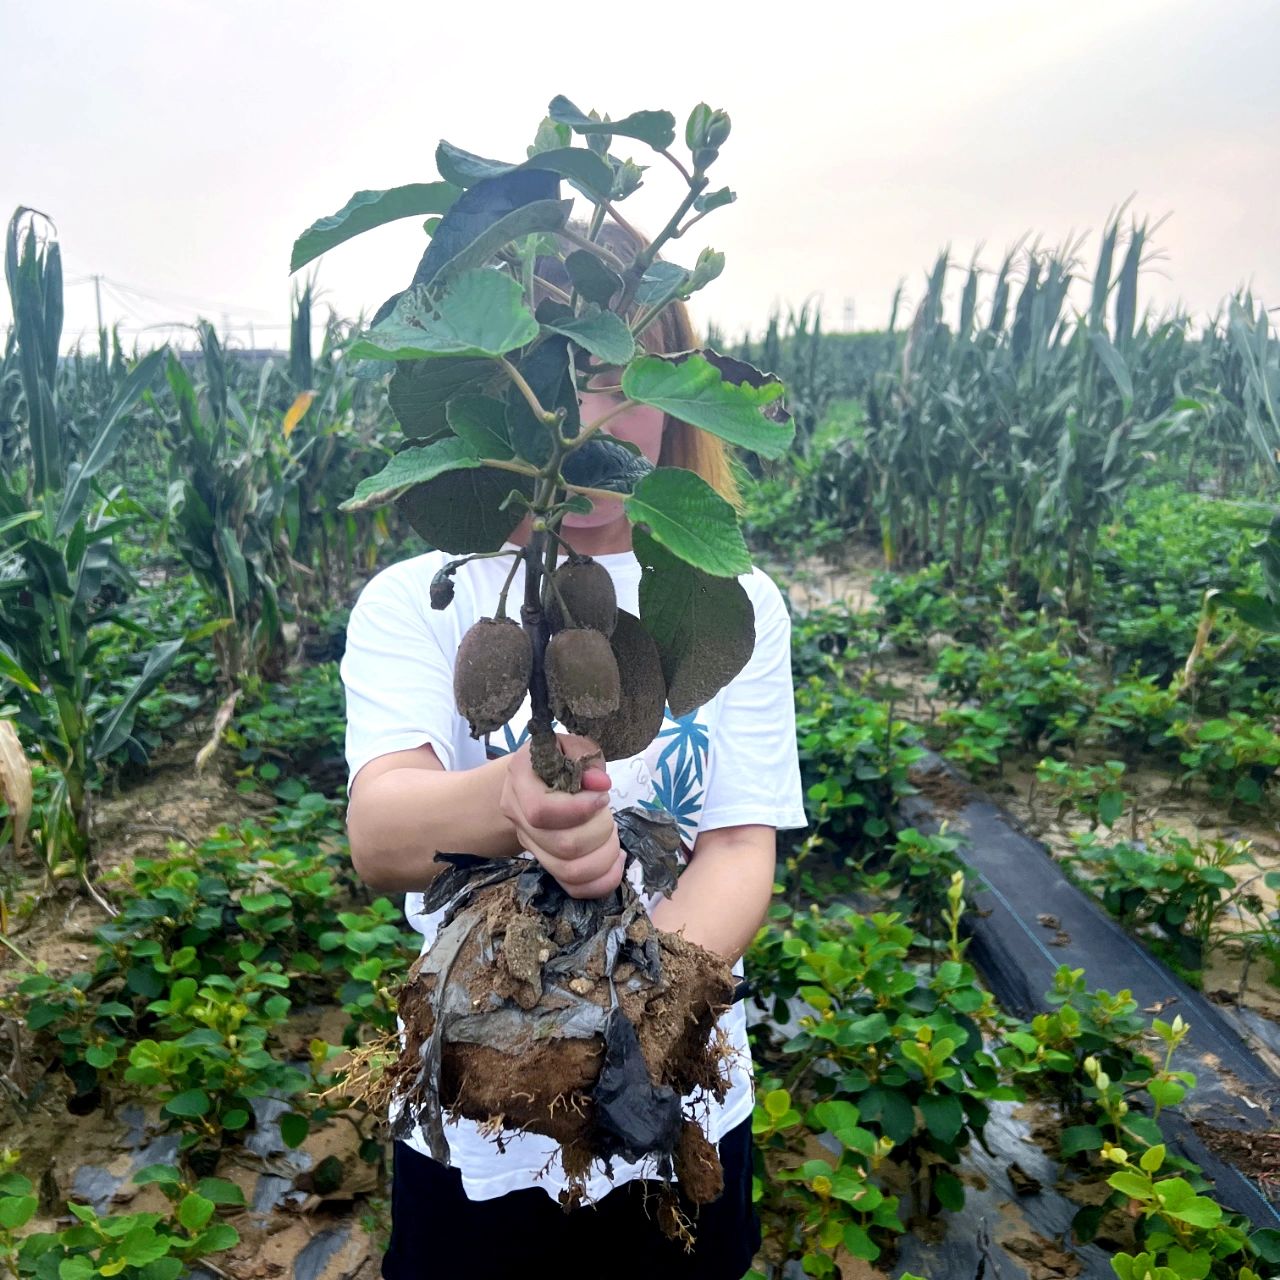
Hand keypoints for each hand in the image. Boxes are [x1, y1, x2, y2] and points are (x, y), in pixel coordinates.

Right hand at [498, 733, 622, 899]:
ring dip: (604, 856)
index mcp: (520, 778)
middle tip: (607, 812)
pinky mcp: (547, 864)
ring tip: (613, 836)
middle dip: (600, 830)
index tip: (603, 796)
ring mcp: (530, 845)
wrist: (540, 777)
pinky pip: (573, 888)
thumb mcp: (574, 745)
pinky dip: (602, 881)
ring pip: (569, 871)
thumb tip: (599, 783)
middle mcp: (517, 816)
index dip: (579, 810)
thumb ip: (586, 757)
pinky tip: (616, 860)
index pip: (541, 810)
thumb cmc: (561, 757)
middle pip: (562, 845)